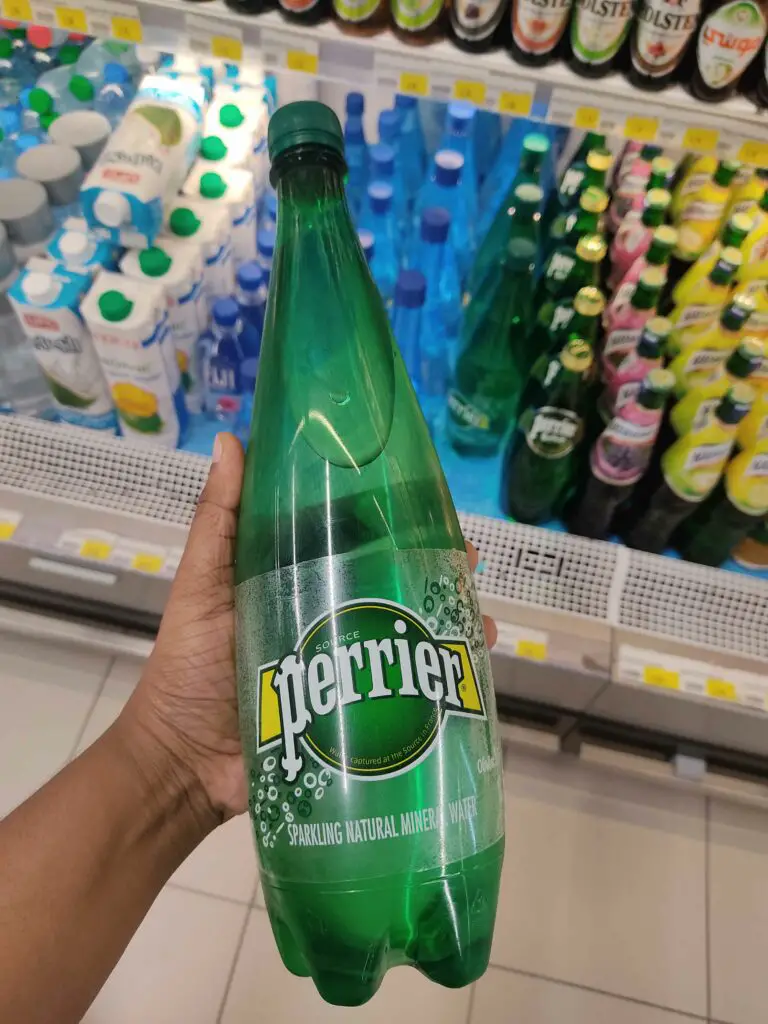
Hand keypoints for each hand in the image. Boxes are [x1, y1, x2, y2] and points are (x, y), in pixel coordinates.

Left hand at [119, 432, 496, 834]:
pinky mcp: (352, 713)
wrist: (183, 767)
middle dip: (430, 570)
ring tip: (481, 620)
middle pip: (385, 584)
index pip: (346, 538)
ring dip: (444, 622)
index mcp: (289, 580)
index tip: (426, 501)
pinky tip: (468, 671)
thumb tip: (229, 439)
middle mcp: (321, 617)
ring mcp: (340, 666)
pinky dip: (436, 682)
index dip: (386, 518)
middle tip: (468, 561)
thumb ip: (217, 522)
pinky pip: (402, 693)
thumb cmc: (187, 670)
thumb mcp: (201, 588)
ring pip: (402, 634)